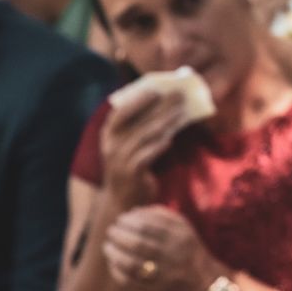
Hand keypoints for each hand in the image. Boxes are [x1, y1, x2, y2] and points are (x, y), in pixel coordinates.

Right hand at [98, 84, 192, 208]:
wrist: (123, 201)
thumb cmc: (131, 166)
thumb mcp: (130, 145)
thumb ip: (141, 126)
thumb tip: (168, 103)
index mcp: (109, 136)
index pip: (119, 113)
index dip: (136, 100)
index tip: (154, 88)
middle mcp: (112, 146)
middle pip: (138, 121)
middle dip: (160, 106)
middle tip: (179, 94)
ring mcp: (120, 161)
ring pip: (146, 136)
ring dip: (166, 121)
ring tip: (182, 110)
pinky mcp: (132, 174)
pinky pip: (148, 155)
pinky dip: (159, 146)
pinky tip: (170, 139)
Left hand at [103, 205, 224, 290]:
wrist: (204, 282)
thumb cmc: (187, 249)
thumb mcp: (184, 228)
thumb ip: (162, 216)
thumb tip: (134, 211)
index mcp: (181, 237)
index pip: (148, 226)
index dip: (129, 222)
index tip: (120, 219)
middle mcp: (174, 256)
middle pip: (138, 244)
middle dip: (119, 236)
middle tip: (110, 231)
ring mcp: (164, 276)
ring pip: (132, 265)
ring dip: (114, 254)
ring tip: (107, 246)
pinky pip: (130, 282)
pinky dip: (117, 272)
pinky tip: (113, 263)